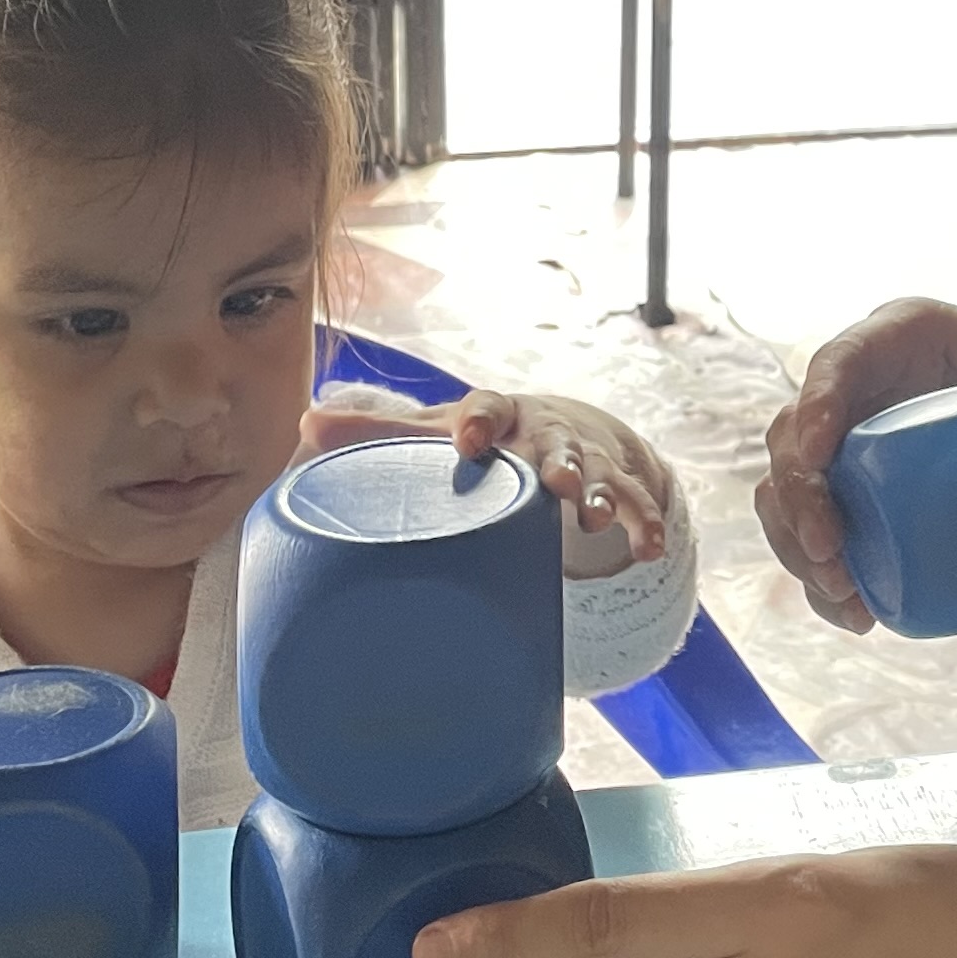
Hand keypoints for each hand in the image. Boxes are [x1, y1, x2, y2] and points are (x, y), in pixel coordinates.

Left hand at [303, 384, 677, 561]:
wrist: (566, 426)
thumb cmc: (486, 437)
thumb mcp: (438, 429)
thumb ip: (379, 433)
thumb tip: (306, 420)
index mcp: (498, 415)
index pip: (486, 408)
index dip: (476, 423)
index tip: (467, 441)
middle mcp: (546, 432)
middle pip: (554, 443)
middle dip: (557, 462)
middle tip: (555, 483)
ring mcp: (587, 459)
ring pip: (598, 474)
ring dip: (599, 494)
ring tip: (594, 519)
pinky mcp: (617, 484)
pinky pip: (635, 503)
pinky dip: (645, 523)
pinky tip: (650, 549)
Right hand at [755, 299, 956, 631]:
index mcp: (893, 337)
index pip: (834, 364)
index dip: (814, 409)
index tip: (819, 460)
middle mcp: (857, 388)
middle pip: (792, 437)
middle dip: (796, 500)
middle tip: (832, 554)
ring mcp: (851, 442)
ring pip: (787, 491)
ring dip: (796, 547)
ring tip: (843, 595)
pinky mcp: (861, 491)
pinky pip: (821, 531)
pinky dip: (823, 576)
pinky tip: (855, 614)